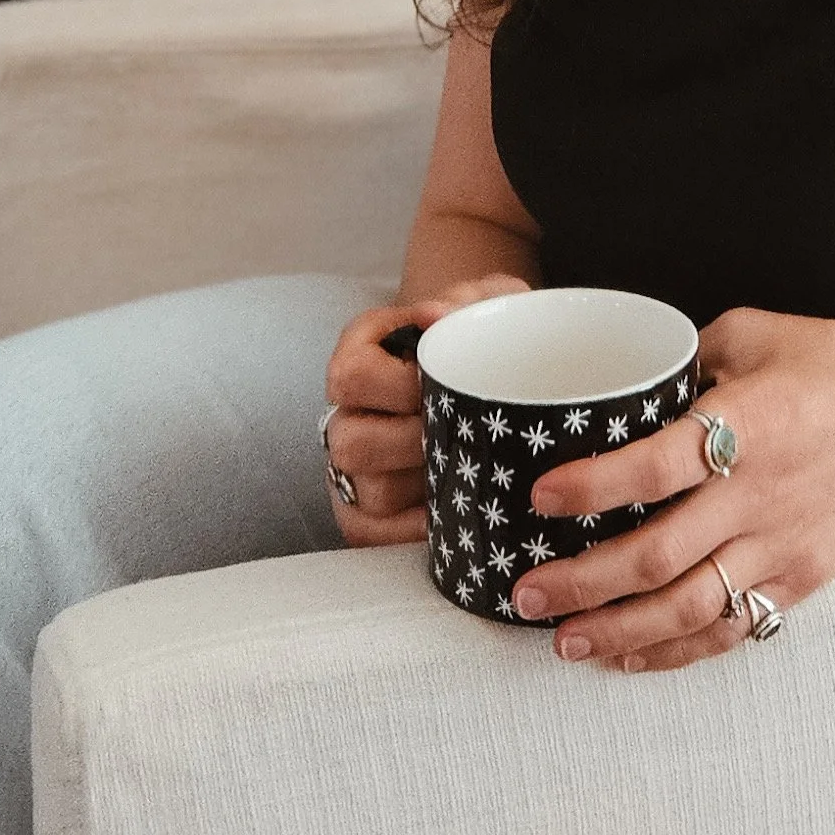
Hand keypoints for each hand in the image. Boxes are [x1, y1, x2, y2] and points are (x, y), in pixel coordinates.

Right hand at [319, 276, 531, 545]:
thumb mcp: (485, 305)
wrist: (489, 377)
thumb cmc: (482, 338)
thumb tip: (434, 315)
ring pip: (368, 492)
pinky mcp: (364, 517)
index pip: (350, 376)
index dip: (400, 387)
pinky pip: (375, 536)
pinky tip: (455, 510)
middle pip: (351, 442)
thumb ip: (467, 298)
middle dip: (415, 442)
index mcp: (358, 356)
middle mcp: (344, 414)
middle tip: (464, 435)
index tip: (445, 386)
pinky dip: (416, 529)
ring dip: (423, 485)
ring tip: (468, 470)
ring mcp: (349, 470)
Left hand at [513, 305, 834, 670]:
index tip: (539, 498)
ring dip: (621, 632)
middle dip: (585, 582)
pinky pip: (732, 627)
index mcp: (748, 425)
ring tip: (563, 641)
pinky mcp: (799, 579)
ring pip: (691, 607)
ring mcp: (781, 545)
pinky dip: (677, 651)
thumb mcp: (756, 332)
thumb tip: (620, 384)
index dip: (594, 486)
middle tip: (527, 593)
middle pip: (660, 555)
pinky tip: (628, 657)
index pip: (657, 465)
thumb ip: (686, 361)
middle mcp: (760, 494)